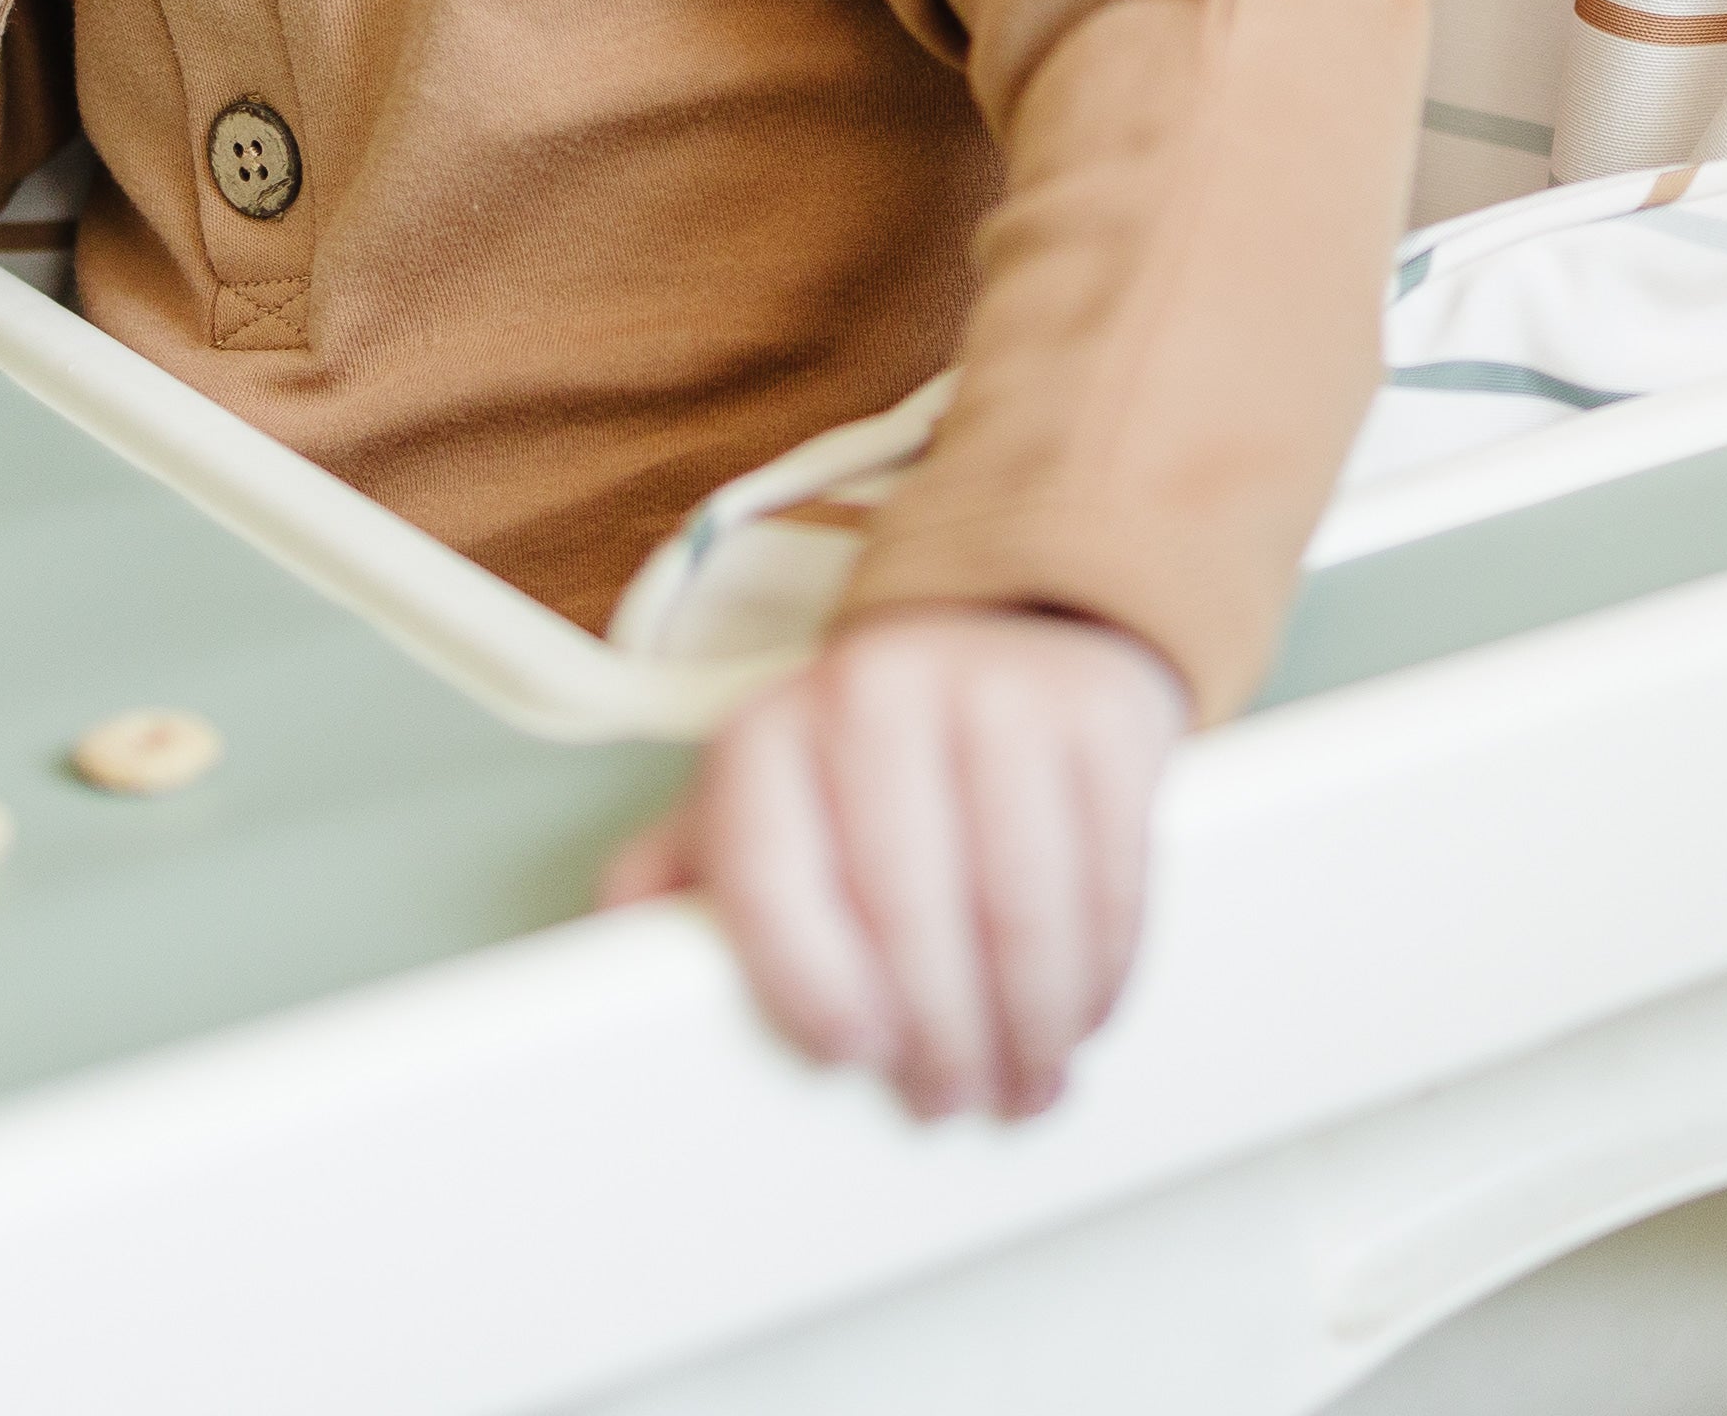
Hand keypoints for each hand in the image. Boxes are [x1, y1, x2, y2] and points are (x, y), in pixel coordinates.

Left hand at [599, 604, 1188, 1120]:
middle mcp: (879, 694)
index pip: (771, 874)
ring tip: (1024, 1078)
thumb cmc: (874, 749)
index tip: (852, 1056)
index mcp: (774, 730)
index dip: (810, 984)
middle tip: (952, 1096)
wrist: (1008, 630)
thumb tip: (614, 949)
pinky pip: (1111, 876)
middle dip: (939, 1036)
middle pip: (911, 909)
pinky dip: (1101, 970)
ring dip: (1030, 1023)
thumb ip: (687, 870)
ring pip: (1022, 906)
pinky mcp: (1100, 718)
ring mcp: (1000, 696)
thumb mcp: (766, 790)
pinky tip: (1082, 1011)